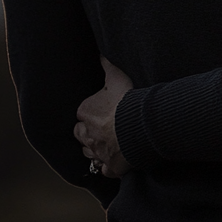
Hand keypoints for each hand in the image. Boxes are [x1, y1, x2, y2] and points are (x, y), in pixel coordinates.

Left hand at [74, 55, 133, 177]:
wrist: (141, 125)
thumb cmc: (128, 99)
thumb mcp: (117, 77)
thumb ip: (107, 64)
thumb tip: (99, 52)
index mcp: (85, 112)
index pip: (82, 114)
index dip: (92, 112)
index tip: (103, 110)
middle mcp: (87, 134)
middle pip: (80, 135)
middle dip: (88, 132)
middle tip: (103, 127)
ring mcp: (98, 152)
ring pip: (89, 152)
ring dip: (95, 148)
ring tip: (108, 143)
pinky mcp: (109, 167)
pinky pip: (104, 169)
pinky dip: (107, 166)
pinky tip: (114, 160)